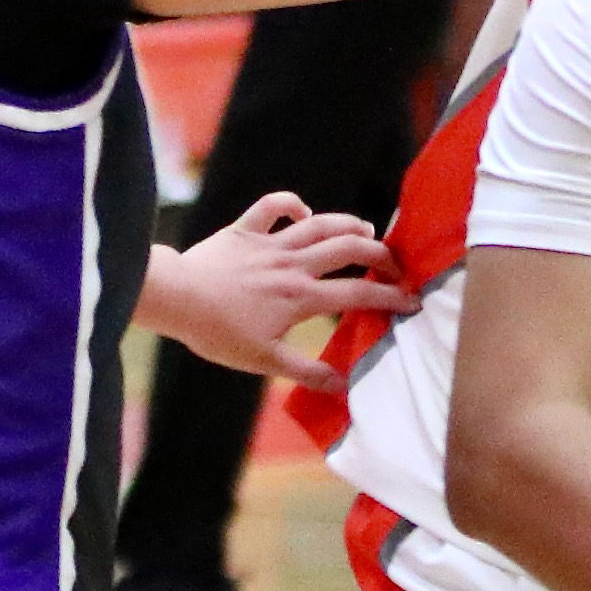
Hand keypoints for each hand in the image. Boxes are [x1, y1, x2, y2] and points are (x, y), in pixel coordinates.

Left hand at [139, 189, 408, 382]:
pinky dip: (291, 204)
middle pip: (349, 249)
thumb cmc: (217, 333)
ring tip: (366, 230)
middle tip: (395, 264)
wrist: (177, 299)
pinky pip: (273, 206)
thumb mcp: (263, 361)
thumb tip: (342, 386)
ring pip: (319, 224)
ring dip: (347, 224)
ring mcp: (269, 243)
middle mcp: (292, 265)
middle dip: (380, 254)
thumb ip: (306, 371)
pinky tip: (303, 212)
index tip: (413, 300)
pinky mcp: (245, 231)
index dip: (391, 297)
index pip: (358, 294)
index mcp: (301, 297)